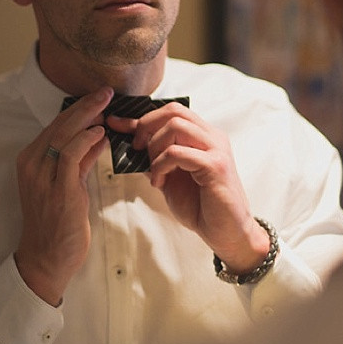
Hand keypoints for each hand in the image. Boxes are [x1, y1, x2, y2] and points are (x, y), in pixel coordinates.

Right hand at [14, 88, 111, 305]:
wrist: (46, 258)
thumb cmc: (57, 222)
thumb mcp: (68, 184)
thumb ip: (80, 159)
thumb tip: (98, 134)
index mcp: (30, 160)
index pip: (55, 125)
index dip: (78, 109)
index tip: (98, 96)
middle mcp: (32, 165)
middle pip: (59, 125)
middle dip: (85, 105)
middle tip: (106, 91)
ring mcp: (43, 178)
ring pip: (64, 136)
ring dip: (88, 117)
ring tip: (108, 105)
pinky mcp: (58, 191)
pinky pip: (71, 157)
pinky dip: (86, 141)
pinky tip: (101, 133)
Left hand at [106, 104, 269, 273]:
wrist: (226, 232)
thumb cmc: (201, 206)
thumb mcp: (171, 177)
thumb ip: (156, 159)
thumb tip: (130, 144)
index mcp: (204, 136)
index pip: (172, 111)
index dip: (142, 116)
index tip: (117, 124)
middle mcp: (212, 137)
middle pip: (174, 111)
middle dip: (146, 126)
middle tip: (136, 149)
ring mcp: (216, 149)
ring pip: (175, 126)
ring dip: (154, 148)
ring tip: (153, 172)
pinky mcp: (215, 166)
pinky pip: (177, 153)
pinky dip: (161, 165)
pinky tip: (159, 183)